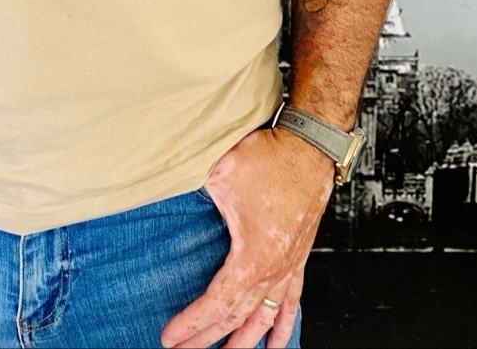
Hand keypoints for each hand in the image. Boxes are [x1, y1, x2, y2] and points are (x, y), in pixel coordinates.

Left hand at [159, 126, 333, 348]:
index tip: (170, 336)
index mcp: (254, 258)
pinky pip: (291, 303)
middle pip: (237, 318)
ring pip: (264, 319)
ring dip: (243, 342)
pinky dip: (282, 327)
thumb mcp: (221, 174)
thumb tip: (167, 188)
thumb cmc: (270, 159)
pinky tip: (276, 344)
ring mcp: (289, 267)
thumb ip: (194, 190)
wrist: (309, 147)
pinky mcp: (298, 258)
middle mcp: (274, 271)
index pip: (218, 303)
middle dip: (207, 338)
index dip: (192, 323)